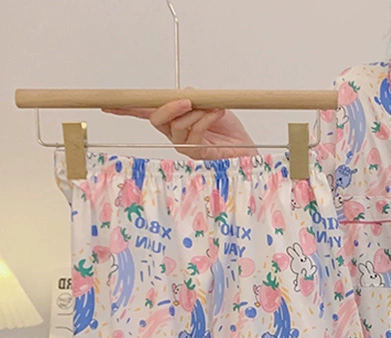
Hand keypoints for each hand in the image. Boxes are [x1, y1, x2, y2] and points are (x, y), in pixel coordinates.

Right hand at [102, 96, 257, 159]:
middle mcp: (174, 133)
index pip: (145, 111)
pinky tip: (216, 113)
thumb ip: (194, 97)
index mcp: (173, 119)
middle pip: (156, 118)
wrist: (246, 147)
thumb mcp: (210, 104)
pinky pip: (193, 133)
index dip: (126, 108)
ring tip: (213, 108)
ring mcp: (184, 145)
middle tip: (187, 100)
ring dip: (196, 112)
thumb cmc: (229, 129)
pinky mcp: (196, 154)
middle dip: (169, 106)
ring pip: (177, 125)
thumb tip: (183, 94)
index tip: (108, 104)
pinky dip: (205, 118)